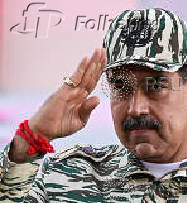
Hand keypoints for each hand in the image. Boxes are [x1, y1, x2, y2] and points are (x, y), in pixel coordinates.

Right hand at [9, 48, 105, 162]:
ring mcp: (70, 91)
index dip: (99, 72)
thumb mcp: (79, 121)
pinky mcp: (63, 92)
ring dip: (92, 63)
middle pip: (90, 75)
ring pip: (84, 75)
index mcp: (81, 99)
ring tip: (99, 51)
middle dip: (97, 63)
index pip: (92, 82)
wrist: (44, 131)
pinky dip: (80, 69)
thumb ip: (88, 110)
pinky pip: (74, 79)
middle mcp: (76, 92)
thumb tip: (98, 98)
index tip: (105, 60)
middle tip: (103, 49)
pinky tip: (86, 60)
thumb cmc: (60, 127)